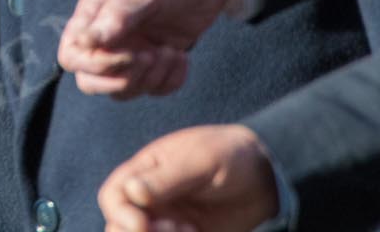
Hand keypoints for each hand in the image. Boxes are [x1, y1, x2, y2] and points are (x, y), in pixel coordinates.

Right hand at [58, 0, 238, 97]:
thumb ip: (118, 14)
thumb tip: (85, 41)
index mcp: (95, 13)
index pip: (72, 54)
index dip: (94, 65)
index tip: (130, 54)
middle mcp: (107, 36)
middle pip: (90, 81)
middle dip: (121, 79)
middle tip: (150, 57)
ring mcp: (130, 51)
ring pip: (122, 90)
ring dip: (149, 80)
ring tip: (171, 52)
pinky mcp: (154, 61)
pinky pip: (152, 90)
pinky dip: (169, 82)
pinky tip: (181, 57)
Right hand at [98, 124, 279, 231]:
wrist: (266, 177)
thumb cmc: (230, 156)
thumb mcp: (199, 160)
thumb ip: (165, 178)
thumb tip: (131, 191)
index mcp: (144, 172)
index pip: (113, 197)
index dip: (120, 213)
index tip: (142, 223)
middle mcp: (151, 201)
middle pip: (119, 226)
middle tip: (172, 230)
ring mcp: (168, 222)